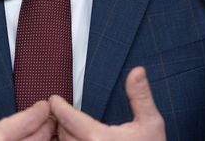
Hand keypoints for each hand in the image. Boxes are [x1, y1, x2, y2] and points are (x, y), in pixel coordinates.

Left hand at [50, 66, 164, 140]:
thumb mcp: (151, 122)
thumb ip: (140, 96)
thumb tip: (137, 71)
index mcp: (101, 139)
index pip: (70, 119)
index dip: (59, 107)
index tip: (53, 99)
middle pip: (63, 133)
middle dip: (60, 120)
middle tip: (58, 109)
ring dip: (63, 135)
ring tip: (63, 124)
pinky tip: (72, 139)